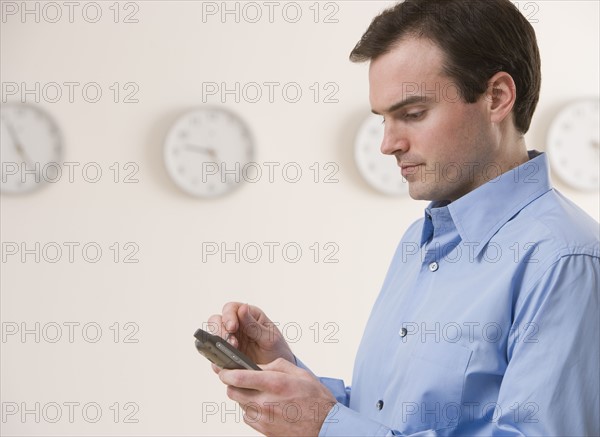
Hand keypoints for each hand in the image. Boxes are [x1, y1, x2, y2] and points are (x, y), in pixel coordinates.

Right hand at [207, 302, 294, 366]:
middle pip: (216, 321)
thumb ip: (254, 325)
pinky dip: (216, 361)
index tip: (232, 327)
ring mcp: (228, 341)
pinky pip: (214, 357)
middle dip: (220, 331)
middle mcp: (236, 326)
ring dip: (216, 345)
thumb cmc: (277, 350)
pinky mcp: (224, 356)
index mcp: (248, 316)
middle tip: (230, 343)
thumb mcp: (270, 338)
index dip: (228, 316)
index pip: (231, 309)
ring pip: (212, 338)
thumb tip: (243, 308)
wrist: (277, 374)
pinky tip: (225, 365)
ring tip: (228, 354)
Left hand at [219, 358, 336, 436]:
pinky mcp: (264, 430)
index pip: (238, 377)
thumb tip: (257, 366)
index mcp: (274, 384)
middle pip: (232, 392)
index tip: (224, 369)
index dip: (226, 372)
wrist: (325, 426)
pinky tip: (265, 406)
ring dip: (244, 397)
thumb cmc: (315, 399)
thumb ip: (275, 366)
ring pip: (240, 405)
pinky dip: (251, 410)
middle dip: (232, 384)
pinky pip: (248, 417)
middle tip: (240, 379)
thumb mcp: (299, 373)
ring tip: (260, 393)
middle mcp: (265, 402)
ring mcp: (263, 419)